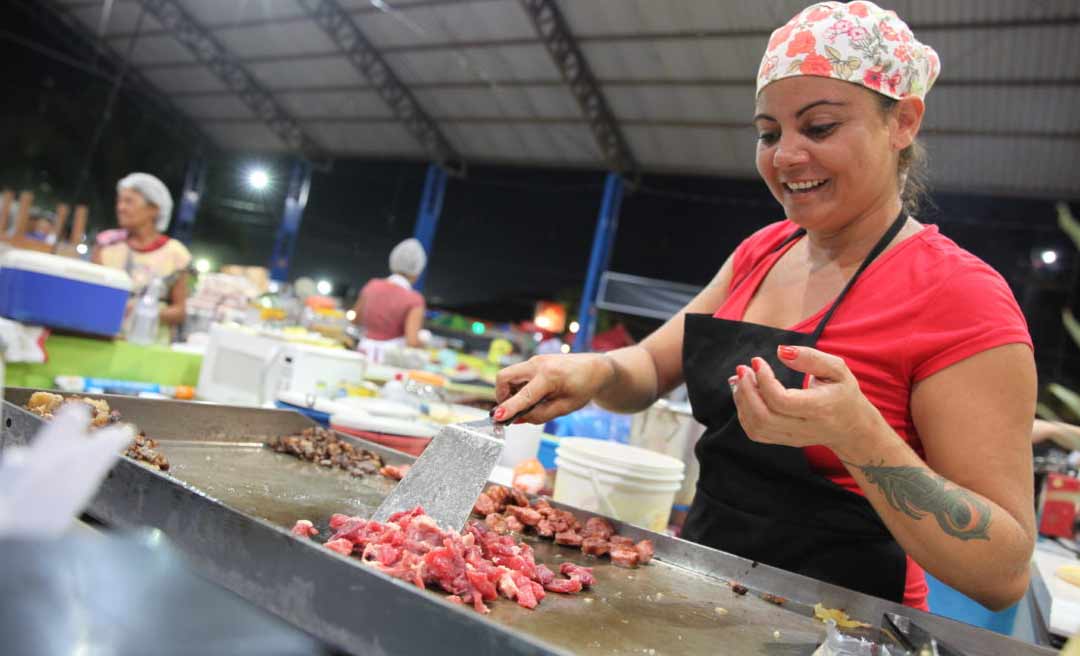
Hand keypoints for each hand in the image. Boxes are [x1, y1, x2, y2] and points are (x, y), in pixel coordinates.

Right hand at [494, 353, 615, 424]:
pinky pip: (517, 375)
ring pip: (508, 376)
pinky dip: (518, 388)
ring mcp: (534, 361)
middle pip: (504, 377)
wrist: (594, 368)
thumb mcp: (565, 408)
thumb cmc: (583, 387)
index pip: (524, 395)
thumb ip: (541, 415)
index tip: (497, 417)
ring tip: (530, 403)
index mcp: (550, 376)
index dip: (509, 408)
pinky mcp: (533, 362)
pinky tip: (534, 395)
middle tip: (511, 409)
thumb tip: (519, 419)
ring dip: (510, 392)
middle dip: (502, 396)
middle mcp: (538, 364)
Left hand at [731, 345, 887, 457]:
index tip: (757, 361)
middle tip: (743, 369)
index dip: (764, 380)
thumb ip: (811, 358)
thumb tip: (781, 351)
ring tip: (741, 379)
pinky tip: (745, 393)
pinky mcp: (783, 441)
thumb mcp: (837, 369)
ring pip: (756, 426)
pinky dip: (744, 412)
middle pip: (764, 416)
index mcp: (820, 409)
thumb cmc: (843, 393)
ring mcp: (792, 438)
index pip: (782, 401)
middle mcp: (804, 428)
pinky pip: (755, 432)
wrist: (852, 428)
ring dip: (742, 401)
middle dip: (746, 391)